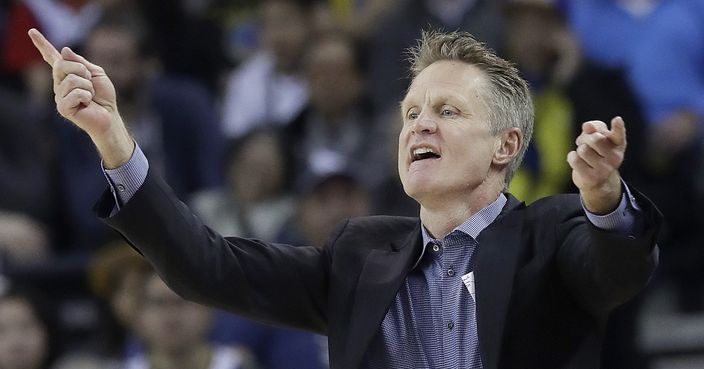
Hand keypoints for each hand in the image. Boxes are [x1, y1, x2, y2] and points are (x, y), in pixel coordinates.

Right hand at [28, 28, 132, 167]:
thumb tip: (64, 50)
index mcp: (67, 74)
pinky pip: (75, 93)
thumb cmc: (104, 96)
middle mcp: (59, 84)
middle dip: (81, 70)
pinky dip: (86, 96)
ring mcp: (59, 96)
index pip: (52, 57)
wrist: (110, 116)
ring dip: (87, 86)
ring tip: (90, 95)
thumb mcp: (96, 74)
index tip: (32, 32)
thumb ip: (81, 62)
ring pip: (71, 79)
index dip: (42, 44)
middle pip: (61, 65)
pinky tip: (87, 103)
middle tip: (90, 82)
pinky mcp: (62, 108)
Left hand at [567, 117, 626, 213]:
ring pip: (583, 149)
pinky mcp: (591, 178)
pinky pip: (574, 159)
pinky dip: (572, 157)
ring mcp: (604, 169)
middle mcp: (615, 157)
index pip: (619, 134)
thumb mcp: (599, 138)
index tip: (616, 119)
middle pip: (594, 139)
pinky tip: (578, 162)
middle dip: (585, 138)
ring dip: (579, 150)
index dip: (618, 126)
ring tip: (583, 155)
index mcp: (618, 144)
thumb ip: (595, 128)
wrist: (598, 181)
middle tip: (585, 143)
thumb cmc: (597, 153)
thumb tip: (587, 125)